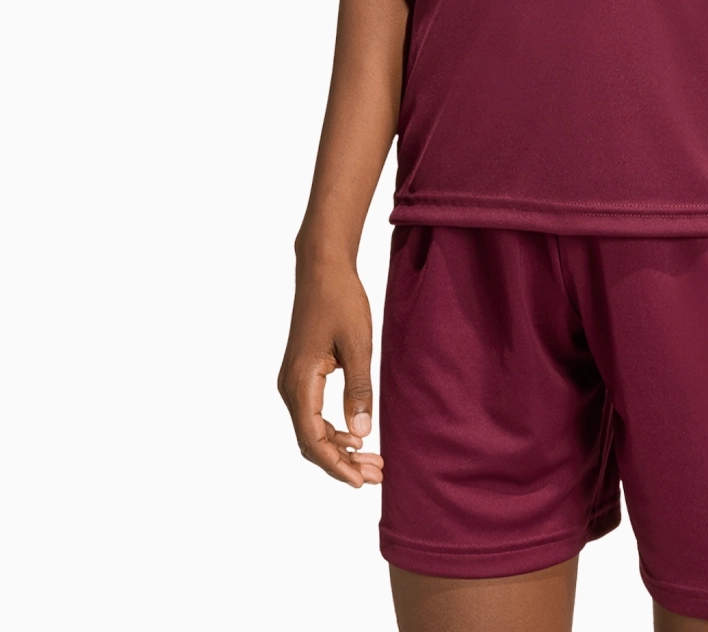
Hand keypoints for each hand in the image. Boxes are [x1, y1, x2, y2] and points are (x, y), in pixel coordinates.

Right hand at [278, 257, 382, 487]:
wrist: (322, 268)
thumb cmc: (340, 300)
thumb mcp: (358, 345)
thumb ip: (359, 390)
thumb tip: (361, 435)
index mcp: (300, 382)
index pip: (313, 439)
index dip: (336, 466)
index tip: (362, 482)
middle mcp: (289, 386)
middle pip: (310, 441)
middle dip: (341, 464)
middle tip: (377, 475)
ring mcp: (292, 381)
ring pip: (311, 430)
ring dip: (338, 449)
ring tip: (372, 461)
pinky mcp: (301, 374)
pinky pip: (312, 414)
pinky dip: (332, 430)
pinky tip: (355, 436)